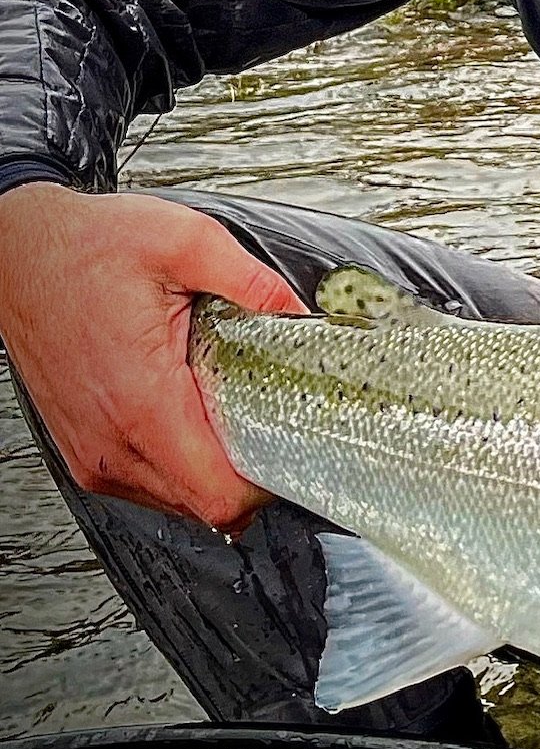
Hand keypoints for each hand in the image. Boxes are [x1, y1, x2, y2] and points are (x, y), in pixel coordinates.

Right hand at [0, 184, 303, 530]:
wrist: (18, 251)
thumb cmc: (86, 247)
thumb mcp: (186, 242)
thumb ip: (253, 281)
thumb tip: (302, 313)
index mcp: (142, 401)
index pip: (217, 495)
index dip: (267, 485)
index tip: (294, 448)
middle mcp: (110, 440)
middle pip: (202, 506)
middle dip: (249, 474)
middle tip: (276, 421)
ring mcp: (91, 449)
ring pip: (174, 498)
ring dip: (213, 467)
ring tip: (234, 411)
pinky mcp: (84, 444)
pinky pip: (146, 479)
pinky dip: (181, 459)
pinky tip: (196, 412)